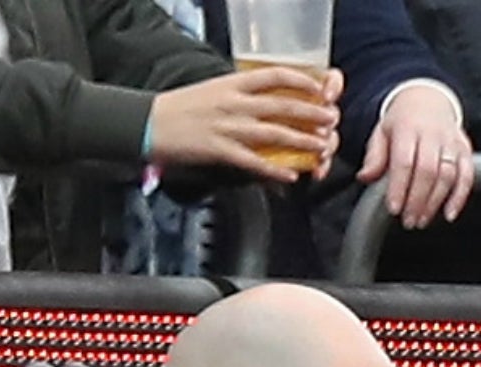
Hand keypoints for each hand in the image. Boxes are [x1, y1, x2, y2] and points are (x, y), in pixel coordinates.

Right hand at [146, 68, 339, 183]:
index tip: (319, 87)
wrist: (148, 122)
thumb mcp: (211, 90)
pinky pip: (253, 161)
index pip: (275, 75)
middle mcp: (235, 103)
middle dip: (312, 113)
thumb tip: (258, 99)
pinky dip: (274, 170)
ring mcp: (228, 127)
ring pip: (275, 133)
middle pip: (283, 105)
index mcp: (233, 84)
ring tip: (321, 148)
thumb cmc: (177, 108)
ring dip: (302, 141)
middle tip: (331, 120)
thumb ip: (237, 94)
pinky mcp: (219, 150)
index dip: (302, 80)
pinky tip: (289, 176)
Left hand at [359, 83, 472, 228]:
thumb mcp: (381, 133)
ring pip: (448, 175)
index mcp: (408, 128)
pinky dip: (460, 196)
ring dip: (435, 202)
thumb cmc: (402, 123)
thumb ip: (374, 156)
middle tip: (407, 221)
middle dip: (417, 200)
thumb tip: (364, 177)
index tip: (393, 208)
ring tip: (421, 220)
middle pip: (428, 170)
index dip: (399, 187)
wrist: (429, 101)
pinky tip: (449, 214)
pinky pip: (467, 175)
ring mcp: (451, 142)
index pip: (404, 161)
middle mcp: (433, 134)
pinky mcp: (465, 150)